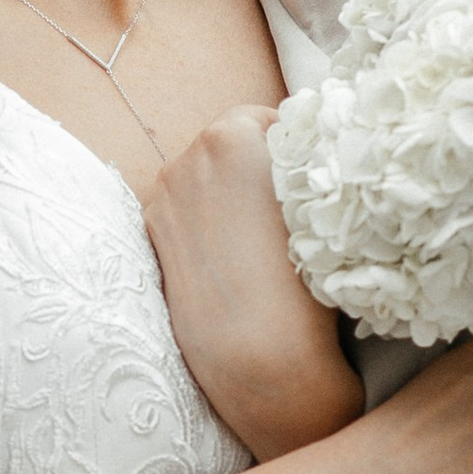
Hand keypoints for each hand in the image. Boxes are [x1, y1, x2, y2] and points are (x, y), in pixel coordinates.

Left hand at [146, 106, 361, 459]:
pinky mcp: (153, 236)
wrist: (258, 356)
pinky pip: (186, 212)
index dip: (294, 145)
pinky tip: (233, 259)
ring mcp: (164, 197)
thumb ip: (304, 160)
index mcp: (232, 136)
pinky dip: (206, 224)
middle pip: (229, 144)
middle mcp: (187, 157)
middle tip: (289, 208)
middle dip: (255, 167)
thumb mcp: (320, 203)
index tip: (312, 175)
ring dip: (229, 194)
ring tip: (262, 240)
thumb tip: (305, 143)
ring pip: (204, 178)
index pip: (268, 117)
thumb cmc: (307, 279)